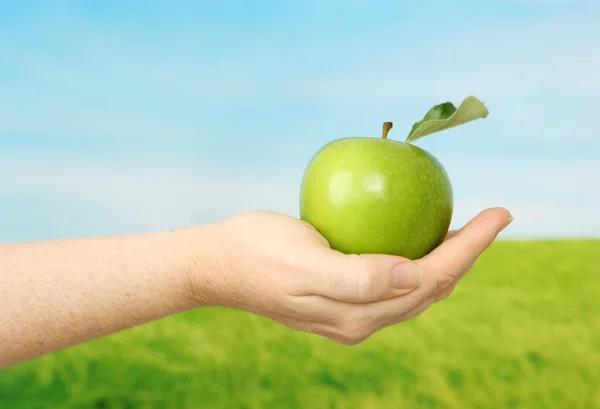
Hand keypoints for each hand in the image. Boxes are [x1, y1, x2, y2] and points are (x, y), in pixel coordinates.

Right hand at [196, 208, 512, 345]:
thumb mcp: (303, 260)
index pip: (431, 279)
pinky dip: (420, 262)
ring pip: (418, 290)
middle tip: (494, 216)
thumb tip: (413, 274)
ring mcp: (352, 315)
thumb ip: (358, 276)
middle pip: (433, 288)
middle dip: (469, 255)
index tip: (500, 213)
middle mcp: (361, 321)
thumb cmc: (257, 251)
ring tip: (468, 229)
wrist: (218, 265)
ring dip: (448, 261)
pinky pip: (395, 285)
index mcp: (357, 314)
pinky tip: (421, 239)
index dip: (470, 248)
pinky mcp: (342, 302)